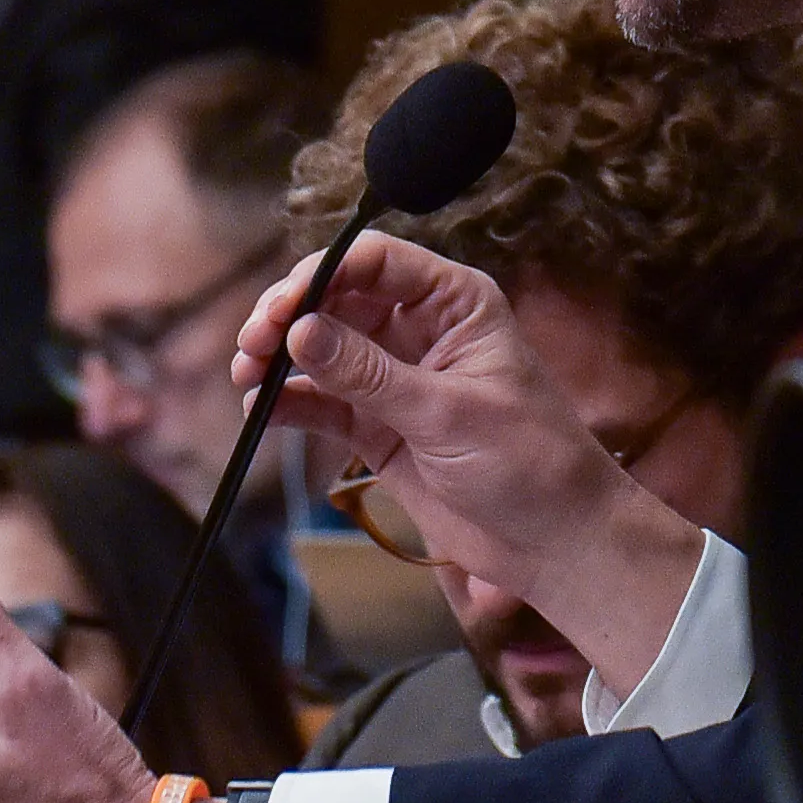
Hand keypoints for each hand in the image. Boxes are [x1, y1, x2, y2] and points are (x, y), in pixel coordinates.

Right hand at [236, 232, 705, 690]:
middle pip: (337, 300)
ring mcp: (394, 378)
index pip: (377, 262)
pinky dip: (288, 402)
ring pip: (321, 350)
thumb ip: (370, 374)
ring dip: (279, 357)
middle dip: (289, 315)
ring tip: (248, 375)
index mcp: (455, 303)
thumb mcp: (449, 412)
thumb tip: (300, 331)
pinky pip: (321, 402)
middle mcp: (420, 329)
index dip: (323, 273)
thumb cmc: (531, 462)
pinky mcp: (377, 426)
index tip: (282, 306)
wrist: (554, 540)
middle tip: (254, 342)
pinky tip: (262, 410)